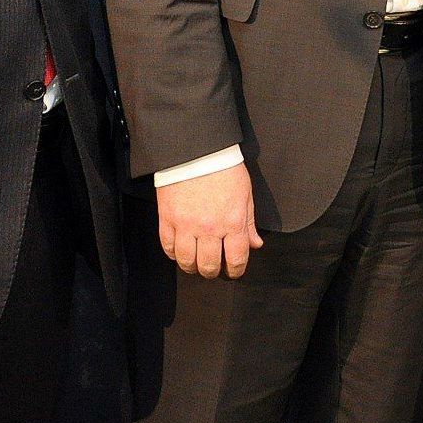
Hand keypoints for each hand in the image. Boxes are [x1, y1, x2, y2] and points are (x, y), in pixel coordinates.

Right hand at [156, 162, 262, 278]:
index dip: (236, 271)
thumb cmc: (224, 168)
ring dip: (192, 267)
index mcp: (233, 222)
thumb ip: (249, 223)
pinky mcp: (167, 219)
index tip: (234, 271)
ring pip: (186, 261)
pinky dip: (173, 254)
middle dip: (213, 272)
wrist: (197, 150)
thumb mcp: (245, 194)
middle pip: (209, 266)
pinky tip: (179, 251)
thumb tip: (255, 244)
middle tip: (213, 268)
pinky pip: (168, 247)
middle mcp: (210, 228)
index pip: (236, 259)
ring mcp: (186, 225)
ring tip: (195, 263)